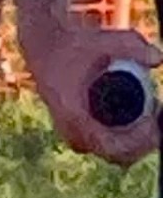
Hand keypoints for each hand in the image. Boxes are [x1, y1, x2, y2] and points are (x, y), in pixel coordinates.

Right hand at [28, 22, 162, 168]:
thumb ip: (130, 44)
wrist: (46, 49)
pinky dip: (131, 140)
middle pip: (120, 156)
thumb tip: (158, 57)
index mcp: (73, 118)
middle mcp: (73, 133)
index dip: (141, 140)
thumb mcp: (101, 41)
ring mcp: (76, 138)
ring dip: (140, 140)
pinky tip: (145, 119)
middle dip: (145, 140)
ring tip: (153, 109)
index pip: (114, 148)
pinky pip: (111, 149)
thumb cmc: (73, 46)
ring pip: (117, 155)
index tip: (155, 118)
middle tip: (157, 111)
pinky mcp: (82, 136)